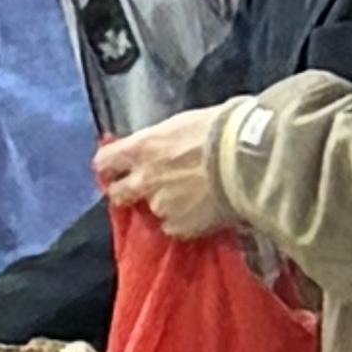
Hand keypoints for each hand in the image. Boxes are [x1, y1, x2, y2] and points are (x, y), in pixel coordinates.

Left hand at [90, 109, 232, 239]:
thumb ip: (164, 139)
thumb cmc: (221, 130)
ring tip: (190, 197)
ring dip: (165, 204)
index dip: (110, 164)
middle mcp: (144, 179)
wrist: (246, 160)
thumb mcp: (184, 123)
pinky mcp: (181, 227)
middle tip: (143, 187)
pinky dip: (185, 220)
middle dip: (126, 192)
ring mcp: (161, 206)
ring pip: (153, 210)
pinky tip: (202, 210)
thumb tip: (163, 142)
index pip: (105, 161)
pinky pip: (175, 226)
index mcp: (141, 148)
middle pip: (117, 194)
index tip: (116, 165)